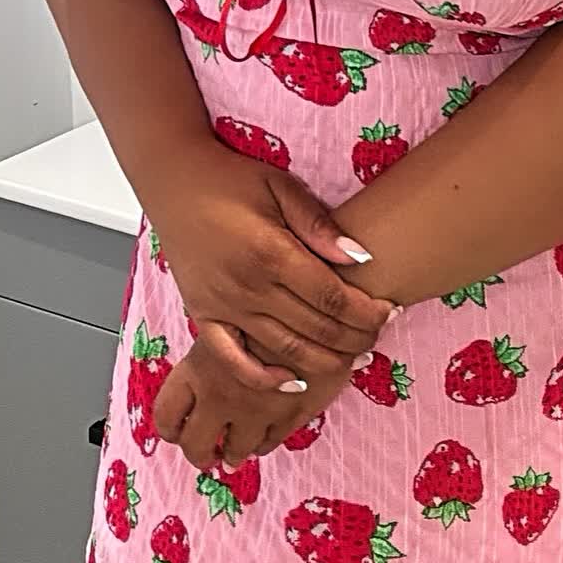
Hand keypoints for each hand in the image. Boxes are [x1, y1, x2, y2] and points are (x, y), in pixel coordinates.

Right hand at [151, 144, 399, 386]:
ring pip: (284, 350)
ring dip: (325, 360)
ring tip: (353, 358)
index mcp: (271, 252)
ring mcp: (224, 306)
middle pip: (316, 328)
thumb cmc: (230, 178)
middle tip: (379, 334)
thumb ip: (318, 224)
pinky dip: (262, 378)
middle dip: (355, 337)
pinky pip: (233, 360)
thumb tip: (360, 257)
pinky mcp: (204, 316)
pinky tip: (292, 383)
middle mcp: (248, 287)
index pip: (331, 296)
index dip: (366, 310)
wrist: (173, 179)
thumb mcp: (279, 186)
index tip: (389, 310)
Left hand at [153, 321, 356, 468]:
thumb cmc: (272, 297)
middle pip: (195, 445)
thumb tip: (207, 347)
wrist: (322, 306)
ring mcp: (255, 412)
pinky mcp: (288, 417)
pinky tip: (264, 434)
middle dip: (200, 452)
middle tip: (207, 451)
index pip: (167, 413)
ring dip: (234, 452)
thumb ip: (216, 338)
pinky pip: (269, 443)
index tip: (178, 428)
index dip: (171, 426)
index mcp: (199, 367)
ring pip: (235, 452)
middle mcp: (221, 396)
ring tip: (236, 447)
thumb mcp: (231, 310)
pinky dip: (263, 442)